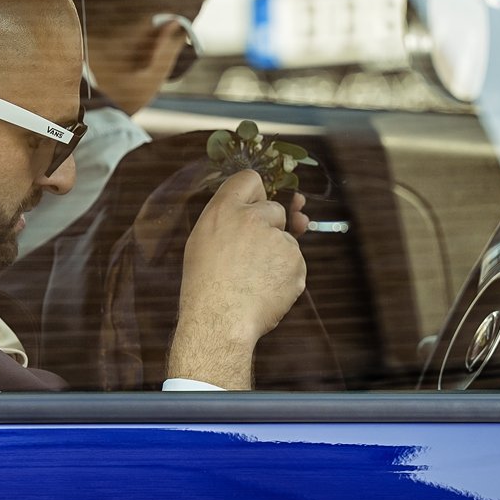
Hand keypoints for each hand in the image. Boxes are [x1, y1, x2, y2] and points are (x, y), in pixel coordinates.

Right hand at [167, 169, 307, 388]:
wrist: (219, 320)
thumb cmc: (206, 284)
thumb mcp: (203, 241)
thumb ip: (230, 218)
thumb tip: (262, 207)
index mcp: (224, 210)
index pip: (249, 179)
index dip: (255, 195)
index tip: (255, 207)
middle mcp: (253, 218)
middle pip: (275, 210)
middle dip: (269, 228)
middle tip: (247, 256)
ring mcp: (278, 239)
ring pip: (286, 240)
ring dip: (276, 255)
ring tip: (251, 279)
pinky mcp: (295, 262)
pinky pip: (294, 264)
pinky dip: (285, 275)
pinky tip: (264, 289)